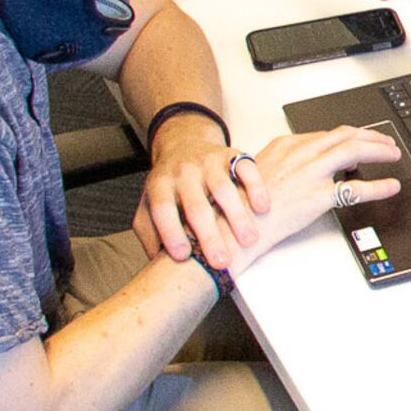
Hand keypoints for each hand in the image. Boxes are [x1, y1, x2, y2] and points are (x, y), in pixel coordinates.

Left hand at [138, 120, 258, 270]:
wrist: (184, 145)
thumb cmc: (170, 187)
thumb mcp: (149, 207)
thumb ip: (149, 234)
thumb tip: (158, 264)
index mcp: (160, 186)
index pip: (162, 209)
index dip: (170, 232)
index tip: (183, 256)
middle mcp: (183, 173)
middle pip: (196, 205)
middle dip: (209, 235)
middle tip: (222, 262)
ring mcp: (208, 162)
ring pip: (223, 189)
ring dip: (238, 216)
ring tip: (250, 241)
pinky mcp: (231, 155)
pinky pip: (246, 168)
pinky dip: (256, 187)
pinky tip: (262, 208)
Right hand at [207, 123, 406, 272]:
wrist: (235, 224)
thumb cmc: (245, 203)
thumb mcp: (264, 170)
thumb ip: (290, 163)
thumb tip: (313, 165)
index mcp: (287, 144)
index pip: (328, 133)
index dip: (351, 135)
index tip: (363, 139)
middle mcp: (301, 153)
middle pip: (345, 135)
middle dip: (371, 137)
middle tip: (387, 143)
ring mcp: (311, 173)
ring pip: (354, 151)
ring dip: (379, 151)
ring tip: (393, 156)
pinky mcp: (318, 196)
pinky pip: (357, 189)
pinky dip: (379, 186)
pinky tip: (390, 186)